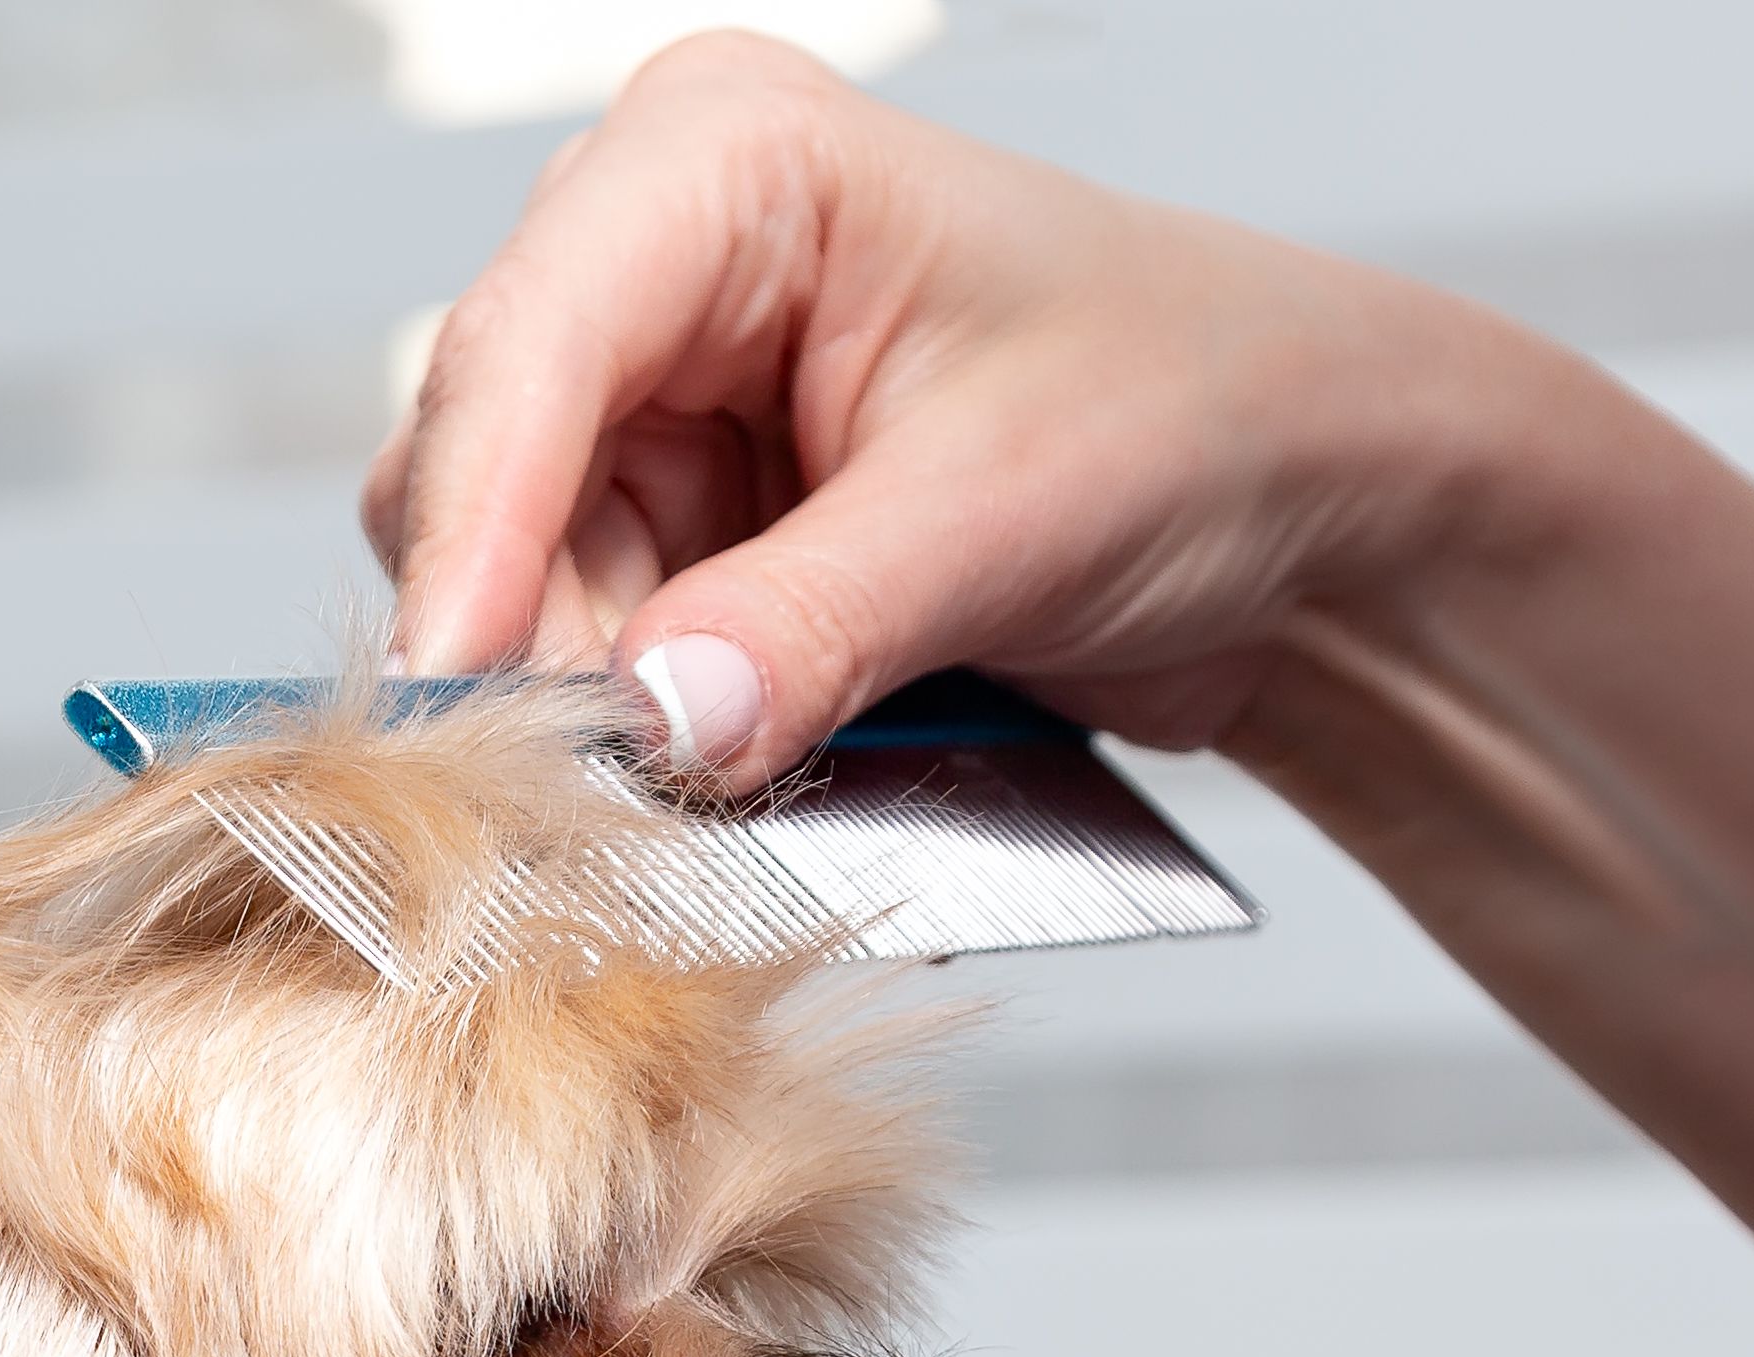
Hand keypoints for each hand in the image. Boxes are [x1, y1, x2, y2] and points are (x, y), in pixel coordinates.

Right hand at [361, 33, 1600, 774]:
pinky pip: (582, 657)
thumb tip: (651, 725)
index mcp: (722, 160)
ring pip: (512, 592)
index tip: (454, 694)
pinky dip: (645, 738)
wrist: (1298, 504)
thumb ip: (812, 624)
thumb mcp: (1007, 514)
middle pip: (480, 476)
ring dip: (599, 715)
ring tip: (733, 787)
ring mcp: (647, 403)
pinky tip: (741, 772)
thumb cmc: (1194, 414)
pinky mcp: (668, 529)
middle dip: (538, 647)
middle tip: (617, 799)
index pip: (523, 346)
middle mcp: (648, 262)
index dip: (475, 533)